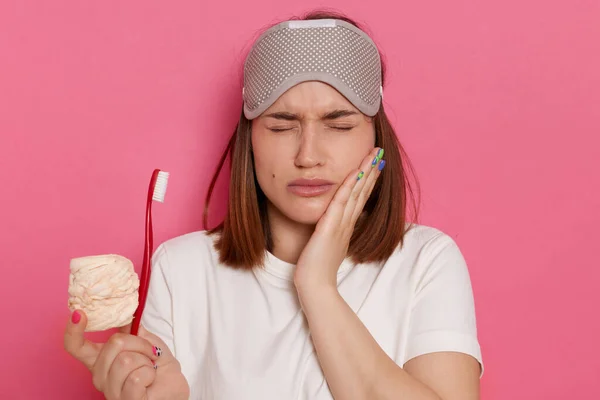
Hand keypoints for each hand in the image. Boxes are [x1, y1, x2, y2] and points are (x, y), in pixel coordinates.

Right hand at [64, 310, 188, 399]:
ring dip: (146, 361)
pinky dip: (149, 374)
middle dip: (140, 343)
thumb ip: (132, 329)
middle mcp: (100, 376)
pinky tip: (150, 381)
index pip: (75, 346)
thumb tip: (125, 311)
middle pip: (114, 343)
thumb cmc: (159, 367)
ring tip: (150, 369)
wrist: (173, 389)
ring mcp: (111, 391)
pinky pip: (136, 378)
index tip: (79, 314)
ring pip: (126, 360)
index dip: (73, 330)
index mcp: (101, 360)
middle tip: (150, 354)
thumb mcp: (147, 341)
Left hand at [294, 147, 384, 291]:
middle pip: (362, 191)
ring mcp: (340, 224)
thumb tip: (330, 225)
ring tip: (374, 155)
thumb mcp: (327, 246)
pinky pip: (341, 201)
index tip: (375, 165)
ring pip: (355, 193)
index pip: (359, 198)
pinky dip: (349, 186)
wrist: (315, 286)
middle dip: (371, 171)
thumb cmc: (317, 269)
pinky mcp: (330, 227)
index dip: (368, 181)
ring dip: (365, 172)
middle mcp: (347, 223)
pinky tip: (355, 172)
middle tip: (379, 153)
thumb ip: (331, 233)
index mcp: (346, 226)